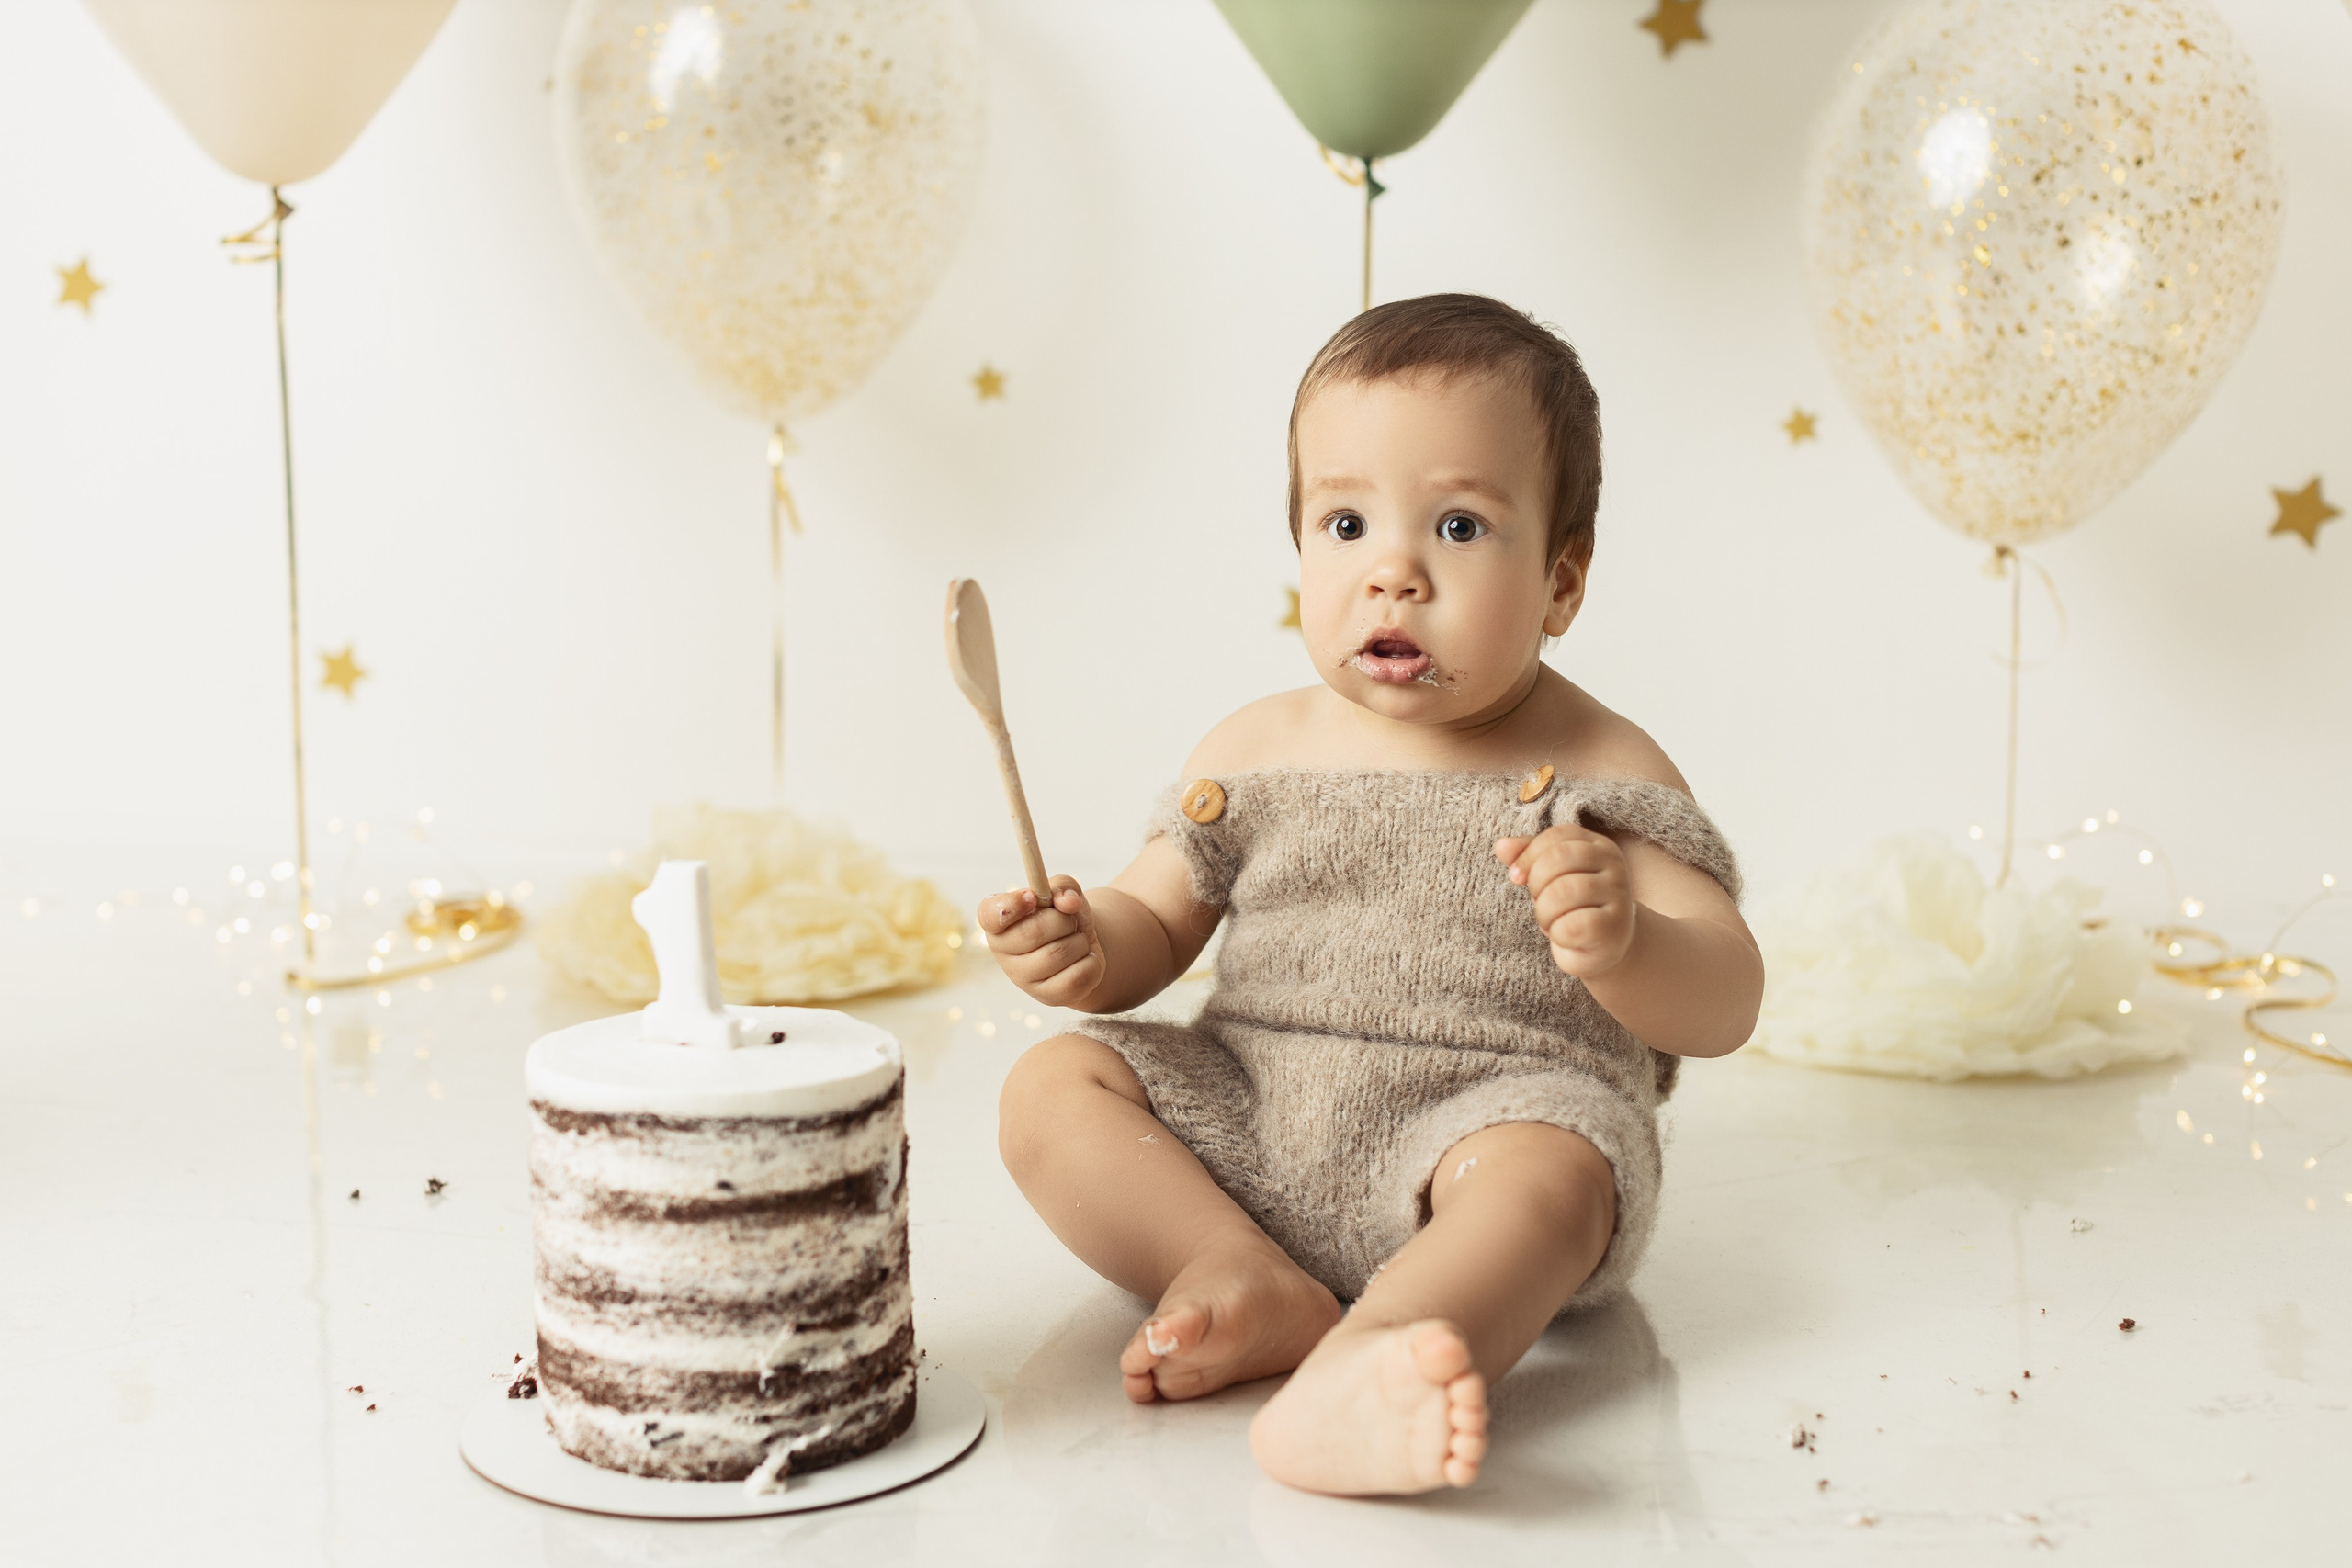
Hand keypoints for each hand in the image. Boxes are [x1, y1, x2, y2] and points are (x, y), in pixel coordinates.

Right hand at [978, 875, 1105, 1005]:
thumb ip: (1064, 886)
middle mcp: (1003, 952)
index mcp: (998, 922)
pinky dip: (1092, 962)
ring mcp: (1023, 979)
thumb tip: (1069, 901)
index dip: (1011, 905)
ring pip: (1059, 953)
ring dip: (1080, 941)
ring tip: (1077, 941)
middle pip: (1034, 932)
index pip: (990, 915)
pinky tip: (1084, 960)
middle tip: (1070, 921)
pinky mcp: (1047, 997)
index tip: (1032, 896)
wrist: (1081, 949)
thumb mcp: (1064, 893)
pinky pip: (1078, 976)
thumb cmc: (1064, 917)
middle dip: (1063, 920)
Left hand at [1495, 819, 1636, 978]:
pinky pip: (1572, 926)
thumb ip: (1528, 857)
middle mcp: (1613, 864)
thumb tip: (1501, 845)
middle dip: (1536, 885)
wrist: (1604, 947)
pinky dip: (1557, 934)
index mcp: (1598, 845)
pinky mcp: (1614, 927)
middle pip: (1558, 859)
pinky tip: (1564, 936)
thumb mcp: (1551, 878)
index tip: (1516, 877)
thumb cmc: (1573, 907)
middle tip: (1539, 902)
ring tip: (1550, 921)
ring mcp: (1618, 894)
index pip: (1557, 836)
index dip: (1528, 856)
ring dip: (1544, 912)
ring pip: (1562, 892)